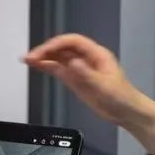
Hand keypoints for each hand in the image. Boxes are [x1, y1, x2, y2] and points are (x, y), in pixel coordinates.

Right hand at [24, 34, 154, 154]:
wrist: (126, 113)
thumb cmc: (121, 98)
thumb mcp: (103, 86)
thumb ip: (86, 74)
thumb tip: (72, 62)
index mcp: (96, 54)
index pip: (72, 42)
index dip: (56, 44)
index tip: (42, 51)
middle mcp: (87, 58)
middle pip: (63, 48)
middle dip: (46, 50)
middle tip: (30, 57)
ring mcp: (81, 69)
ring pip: (59, 58)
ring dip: (44, 58)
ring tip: (28, 60)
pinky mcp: (77, 80)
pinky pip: (60, 70)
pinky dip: (48, 67)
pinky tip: (37, 67)